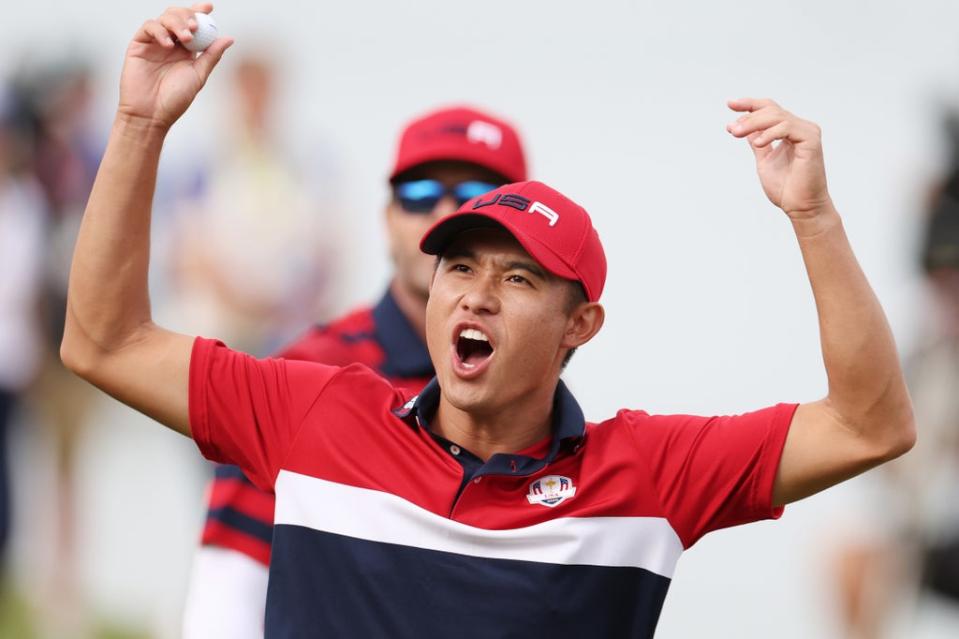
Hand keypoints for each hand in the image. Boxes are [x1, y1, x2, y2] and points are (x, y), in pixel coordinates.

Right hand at [118, 3, 232, 129]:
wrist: (151, 114)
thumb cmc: (175, 100)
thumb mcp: (198, 76)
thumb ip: (211, 56)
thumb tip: (229, 38)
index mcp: (187, 50)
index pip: (193, 24)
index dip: (200, 12)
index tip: (209, 7)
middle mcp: (171, 44)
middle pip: (178, 16)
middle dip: (188, 16)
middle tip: (196, 26)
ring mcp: (154, 43)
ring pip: (164, 18)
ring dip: (177, 23)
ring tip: (186, 38)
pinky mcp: (138, 45)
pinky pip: (149, 28)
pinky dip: (160, 31)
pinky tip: (168, 44)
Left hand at [727, 98, 829, 219]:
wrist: (800, 206)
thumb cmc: (786, 188)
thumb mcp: (764, 160)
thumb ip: (758, 143)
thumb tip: (745, 129)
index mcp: (789, 131)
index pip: (769, 109)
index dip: (750, 104)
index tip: (730, 104)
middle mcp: (800, 128)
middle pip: (771, 110)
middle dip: (748, 117)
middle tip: (732, 129)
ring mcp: (807, 132)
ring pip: (778, 116)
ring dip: (754, 123)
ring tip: (737, 133)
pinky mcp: (811, 140)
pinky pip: (787, 127)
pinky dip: (770, 133)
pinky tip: (758, 142)